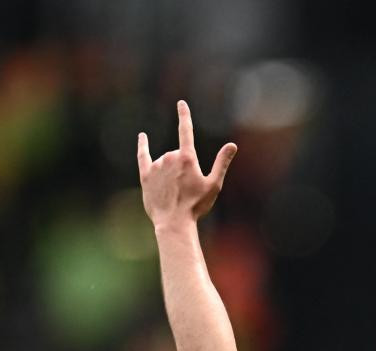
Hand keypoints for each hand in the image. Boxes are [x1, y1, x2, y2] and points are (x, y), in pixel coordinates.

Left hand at [137, 100, 236, 226]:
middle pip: (178, 154)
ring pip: (165, 161)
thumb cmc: (196, 205)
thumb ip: (222, 163)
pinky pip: (143, 156)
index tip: (181, 103)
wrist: (173, 222)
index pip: (186, 130)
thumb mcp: (214, 184)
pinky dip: (143, 146)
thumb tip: (232, 145)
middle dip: (184, 167)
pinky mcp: (146, 175)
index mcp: (187, 158)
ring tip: (175, 193)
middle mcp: (170, 157)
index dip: (184, 116)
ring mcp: (156, 165)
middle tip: (188, 189)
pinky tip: (143, 137)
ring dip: (171, 171)